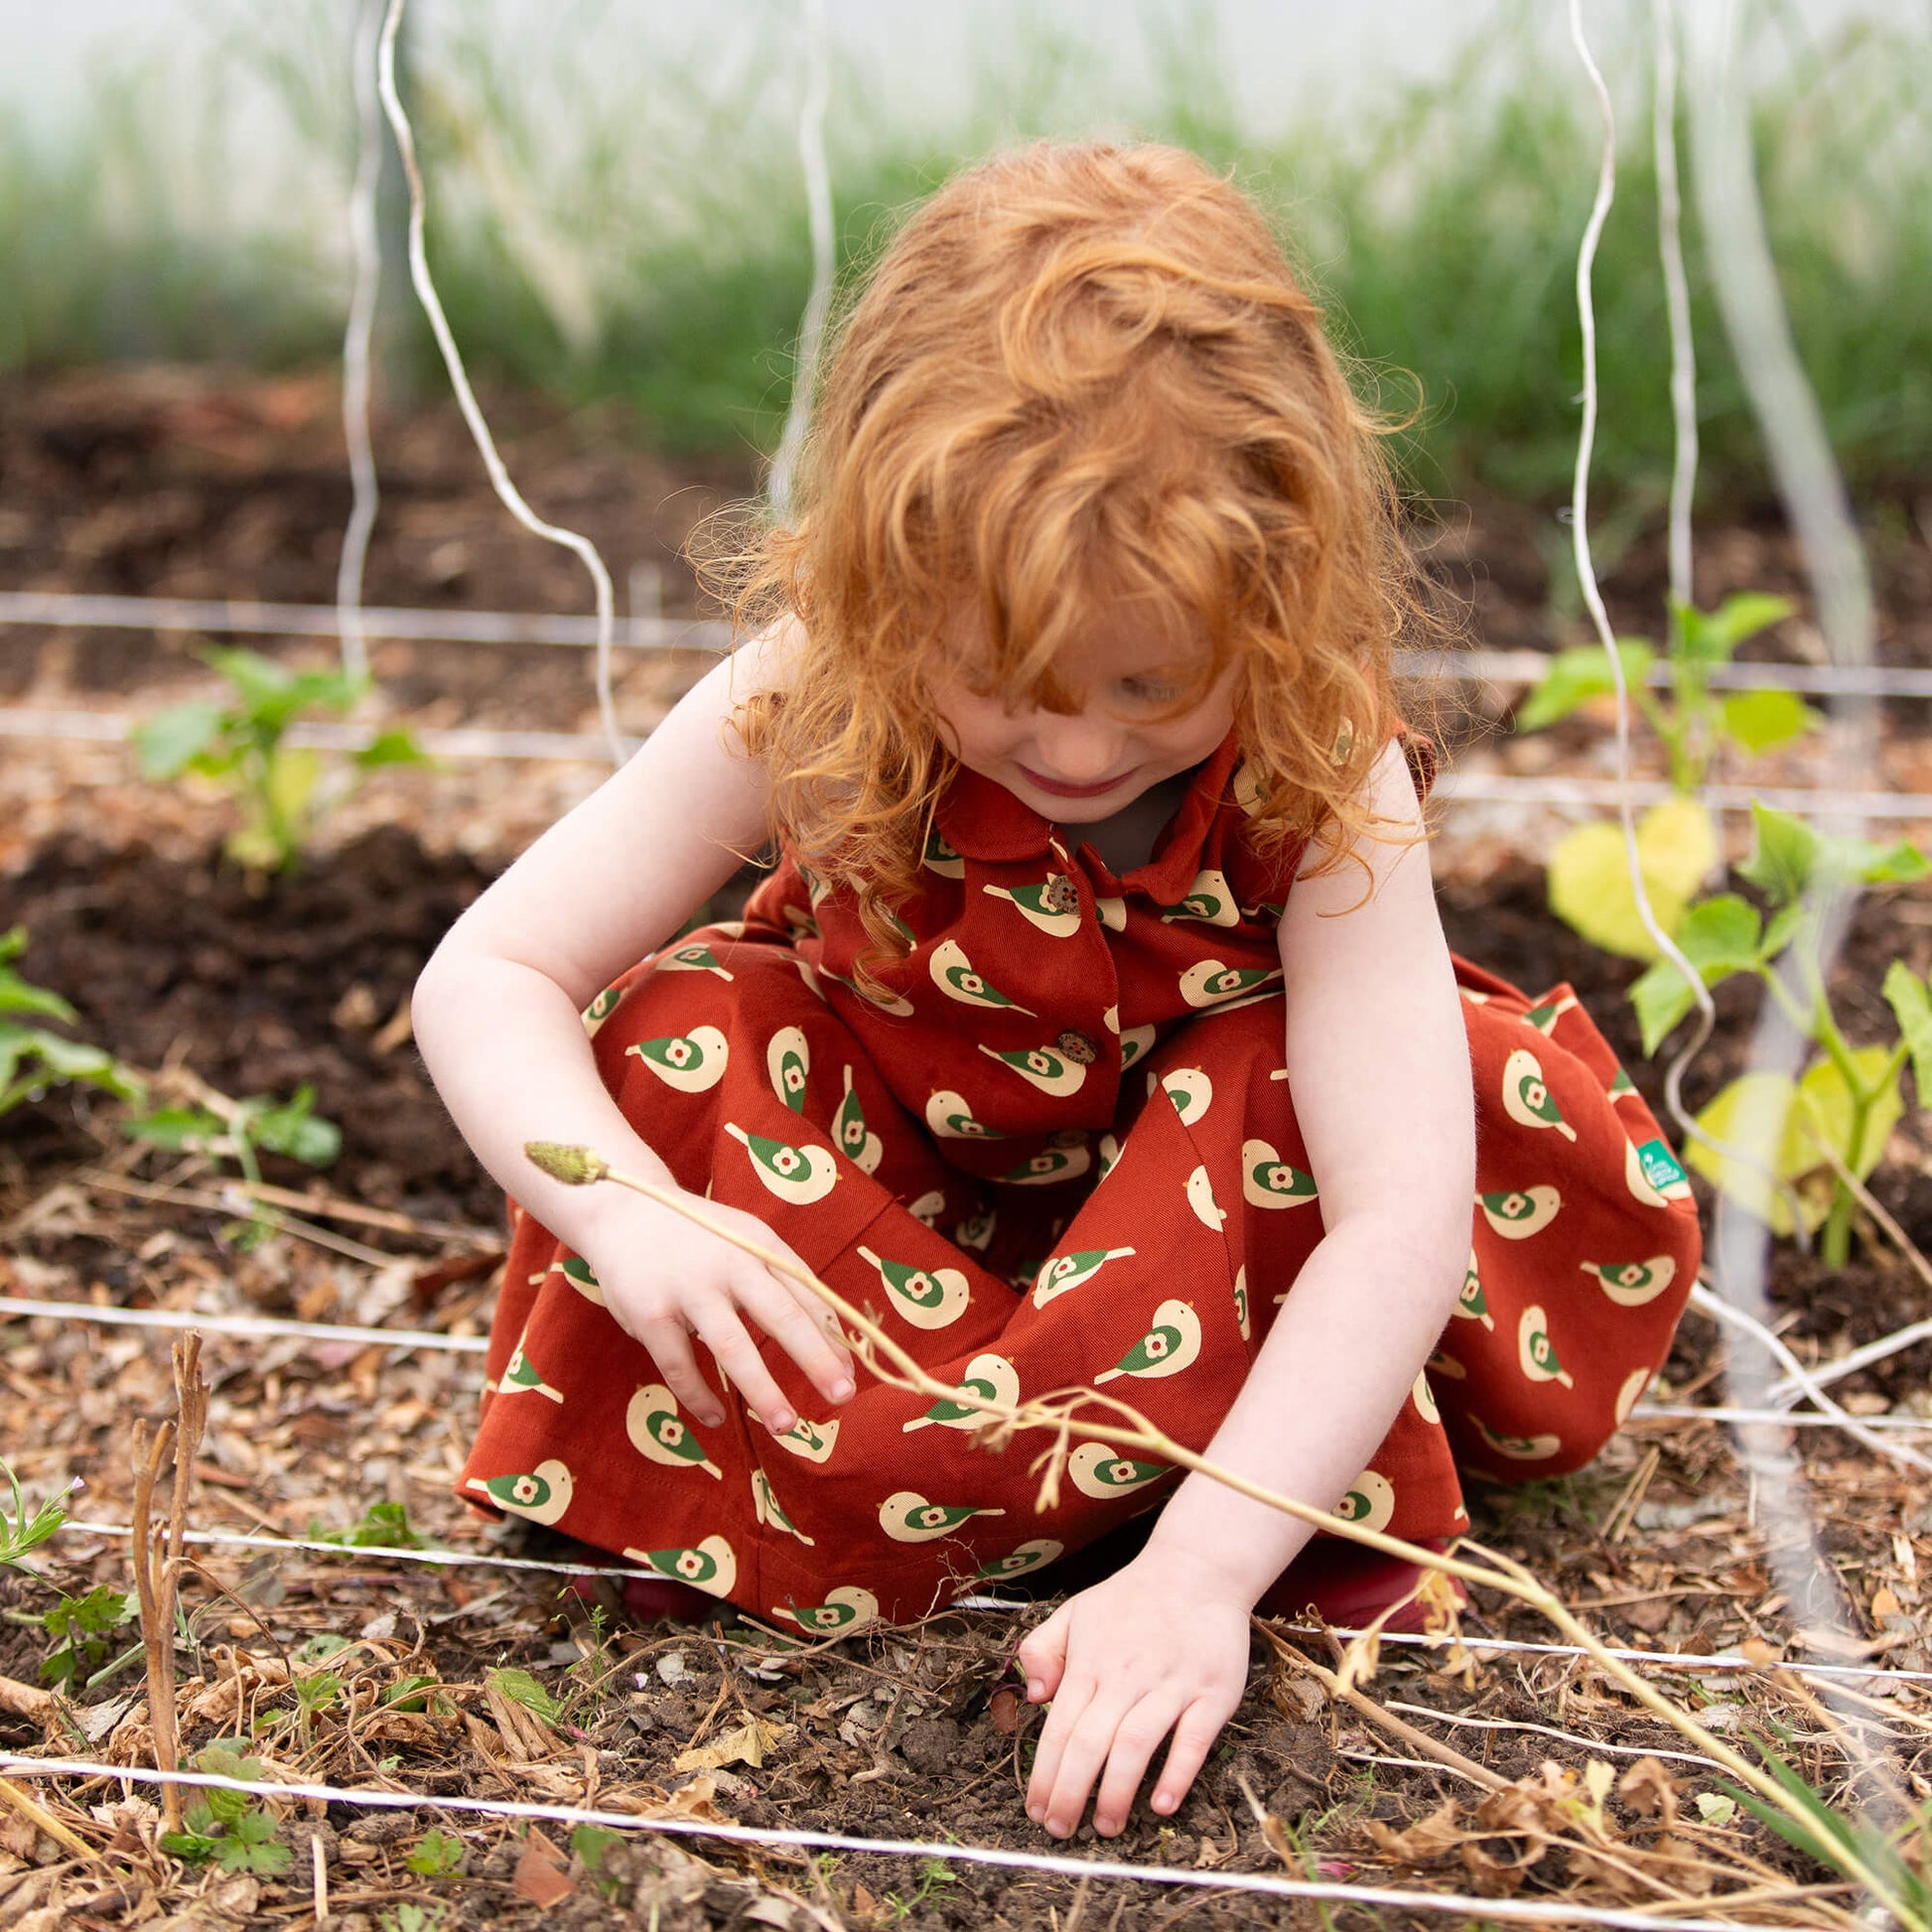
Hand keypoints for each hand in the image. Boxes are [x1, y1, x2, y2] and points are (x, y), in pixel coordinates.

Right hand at [580, 1189, 855, 1434]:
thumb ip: (781, 1279)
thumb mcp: (744, 1240)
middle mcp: (729, 1264)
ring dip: (763, 1390)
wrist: (623, 1210)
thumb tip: (830, 1337)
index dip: (832, 1336)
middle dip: (815, 1358)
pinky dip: (700, 1397)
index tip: (851, 1373)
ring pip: (733, 1347)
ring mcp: (688, 1291)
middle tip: (843, 1395)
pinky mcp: (650, 1315)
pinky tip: (717, 1417)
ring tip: (786, 1425)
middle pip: (781, 1316)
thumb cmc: (700, 1237)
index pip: (807, 1293)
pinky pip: (680, 1367)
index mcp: (759, 1245)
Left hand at [1016, 1553, 1251, 1838]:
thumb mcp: (1074, 1612)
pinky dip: (1177, 1773)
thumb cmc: (1130, 1600)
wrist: (1196, 1571)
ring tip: (1106, 1827)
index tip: (1037, 1811)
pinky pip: (1193, 1739)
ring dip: (1117, 1791)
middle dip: (1071, 1794)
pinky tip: (1162, 1804)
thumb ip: (1042, 1650)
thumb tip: (1034, 1696)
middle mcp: (1126, 1677)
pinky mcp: (1212, 1692)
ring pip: (1136, 1744)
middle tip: (1062, 1831)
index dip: (1046, 1775)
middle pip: (1091, 1743)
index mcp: (1091, 1664)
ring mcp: (1171, 1685)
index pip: (1060, 1729)